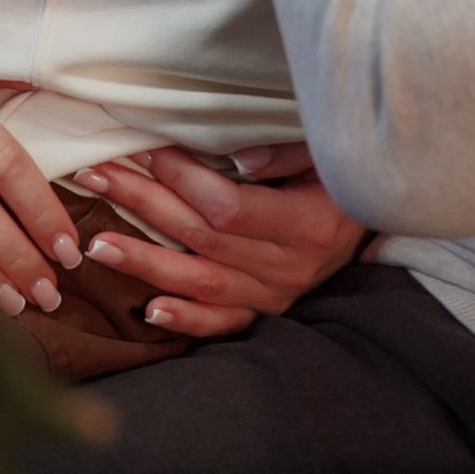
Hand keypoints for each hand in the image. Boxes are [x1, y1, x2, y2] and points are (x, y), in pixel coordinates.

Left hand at [68, 145, 368, 339]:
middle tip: (97, 177)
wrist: (378, 213)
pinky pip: (225, 323)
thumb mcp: (327, 150)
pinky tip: (150, 311)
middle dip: (143, 204)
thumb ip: (284, 152)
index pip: (230, 208)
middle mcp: (291, 267)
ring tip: (98, 245)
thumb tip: (235, 159)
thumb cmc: (347, 172)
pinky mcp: (269, 310)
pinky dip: (188, 320)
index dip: (183, 180)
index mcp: (310, 224)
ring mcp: (278, 294)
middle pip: (203, 238)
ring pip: (202, 282)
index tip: (146, 150)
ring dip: (145, 263)